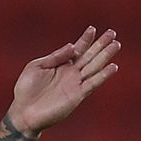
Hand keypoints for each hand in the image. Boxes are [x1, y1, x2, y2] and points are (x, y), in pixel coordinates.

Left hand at [4, 26, 120, 135]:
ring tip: (116, 44)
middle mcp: (71, 73)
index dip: (85, 39)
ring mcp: (75, 83)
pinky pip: (93, 83)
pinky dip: (103, 75)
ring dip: (105, 56)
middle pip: (89, 55)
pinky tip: (113, 66)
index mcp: (61, 64)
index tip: (92, 28)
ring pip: (94, 66)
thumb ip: (55, 57)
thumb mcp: (37, 67)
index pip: (77, 49)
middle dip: (100, 44)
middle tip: (112, 32)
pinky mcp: (77, 95)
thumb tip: (72, 46)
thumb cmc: (26, 89)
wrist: (24, 112)